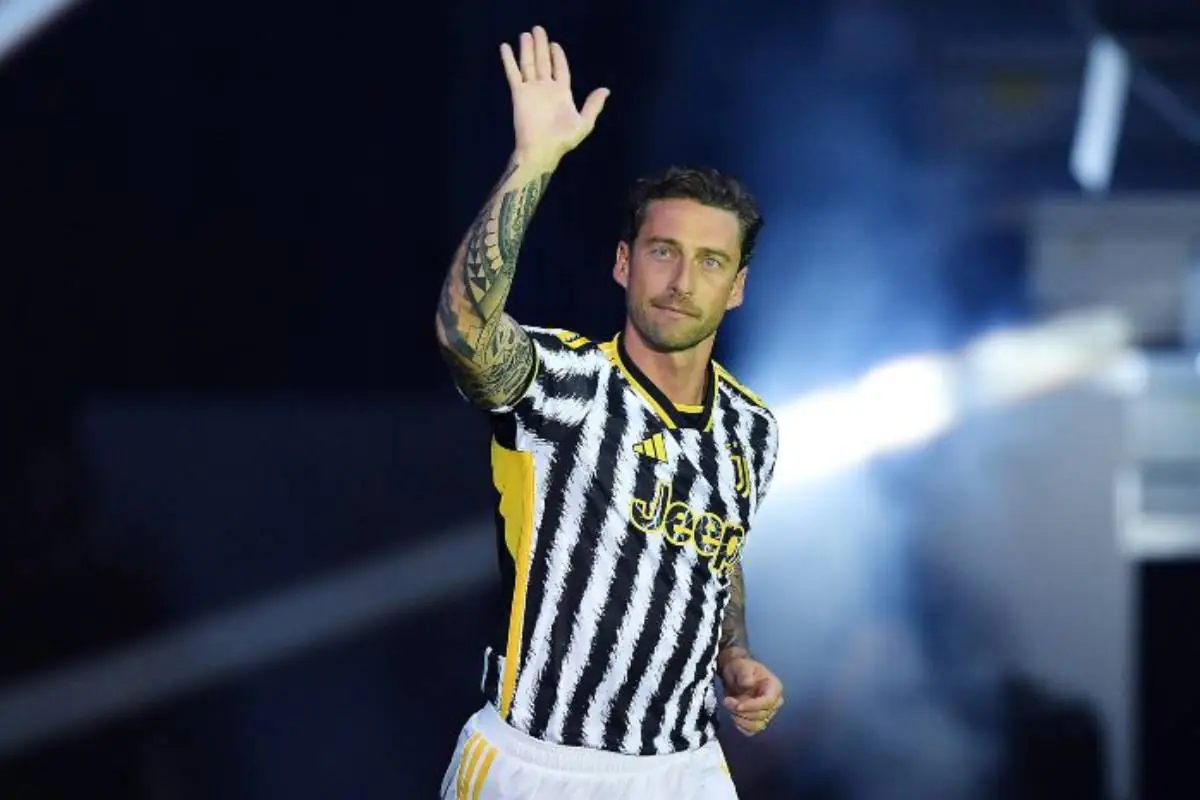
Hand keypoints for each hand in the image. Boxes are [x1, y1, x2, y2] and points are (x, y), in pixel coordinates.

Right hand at [499, 26, 608, 163]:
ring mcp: (532, 90)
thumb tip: (605, 90)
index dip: (557, 56)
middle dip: (541, 46)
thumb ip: (593, 105)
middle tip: (538, 29)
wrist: (542, 150)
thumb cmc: (563, 139)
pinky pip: (513, 73)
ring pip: (528, 64)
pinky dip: (509, 60)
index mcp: (562, 93)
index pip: (560, 69)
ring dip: (527, 49)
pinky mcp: (519, 93)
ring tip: (525, 34)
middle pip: (543, 62)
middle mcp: (546, 88)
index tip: (554, 44)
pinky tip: (505, 47)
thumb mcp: (584, 123)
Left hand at [721, 655, 783, 735]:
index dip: (752, 706)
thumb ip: (745, 675)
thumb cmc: (740, 668)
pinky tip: (733, 715)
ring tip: (729, 706)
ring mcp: (767, 714)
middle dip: (742, 711)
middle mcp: (774, 703)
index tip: (737, 705)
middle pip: (761, 715)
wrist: (734, 674)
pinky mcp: (757, 721)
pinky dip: (740, 725)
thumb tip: (749, 684)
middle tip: (727, 701)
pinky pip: (751, 731)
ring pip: (756, 725)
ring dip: (740, 719)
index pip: (768, 702)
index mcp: (774, 688)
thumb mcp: (742, 666)